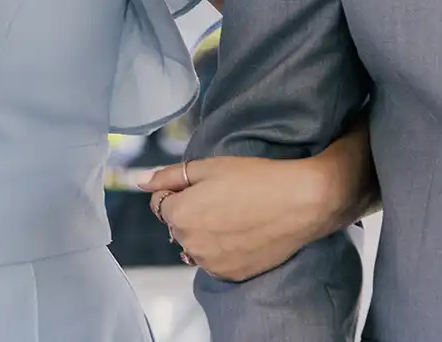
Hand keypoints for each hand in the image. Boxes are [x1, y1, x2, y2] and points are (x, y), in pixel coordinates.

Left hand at [137, 155, 351, 281]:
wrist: (301, 202)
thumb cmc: (256, 178)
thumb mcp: (209, 167)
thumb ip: (170, 176)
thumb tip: (141, 183)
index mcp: (180, 214)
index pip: (161, 204)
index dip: (179, 191)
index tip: (204, 186)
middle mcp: (190, 243)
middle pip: (178, 226)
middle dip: (191, 212)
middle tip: (223, 198)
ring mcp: (211, 263)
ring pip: (196, 245)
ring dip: (206, 232)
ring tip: (235, 215)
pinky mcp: (230, 274)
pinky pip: (215, 261)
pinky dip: (223, 249)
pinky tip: (243, 232)